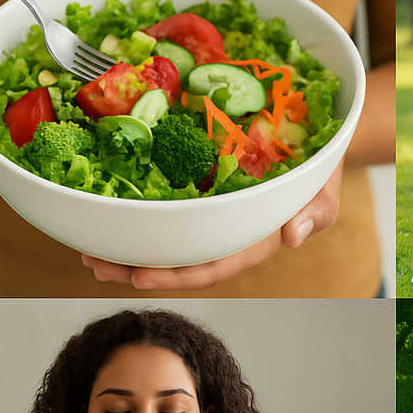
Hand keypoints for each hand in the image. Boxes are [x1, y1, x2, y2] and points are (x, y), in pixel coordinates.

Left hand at [80, 161, 343, 289]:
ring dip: (126, 249)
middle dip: (136, 268)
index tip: (141, 275)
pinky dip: (133, 214)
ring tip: (88, 250)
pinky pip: (162, 208)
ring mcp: (208, 215)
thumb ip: (315, 212)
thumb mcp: (324, 187)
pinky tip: (105, 215)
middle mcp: (225, 234)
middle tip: (95, 263)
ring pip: (164, 240)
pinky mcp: (196, 191)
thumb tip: (292, 237)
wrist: (316, 137)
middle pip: (177, 261)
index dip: (177, 274)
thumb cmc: (320, 167)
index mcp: (252, 240)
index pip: (212, 265)